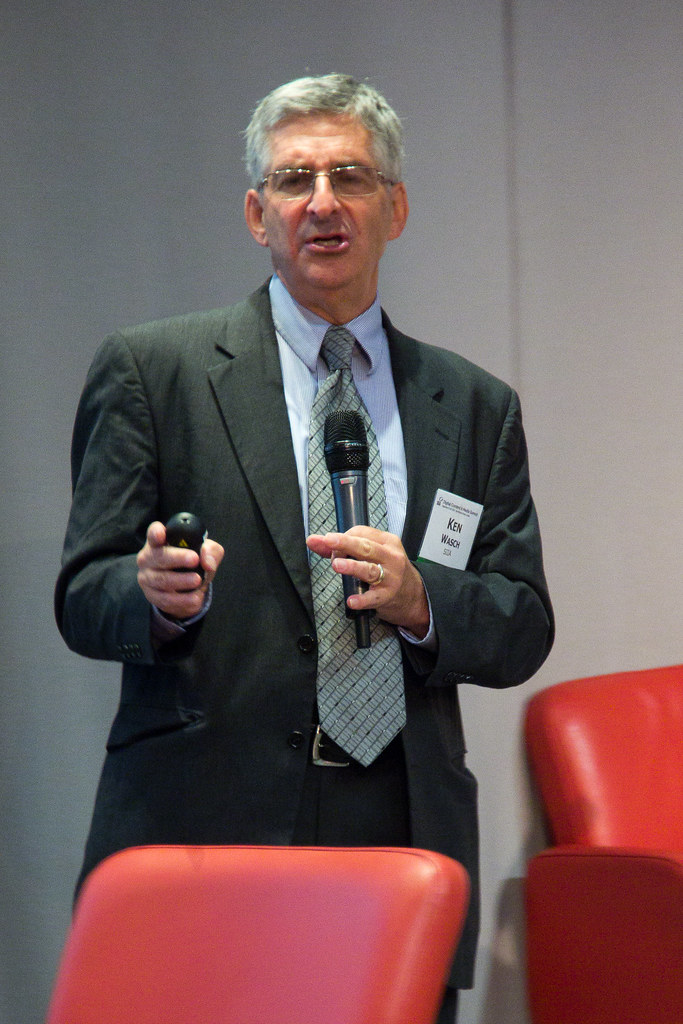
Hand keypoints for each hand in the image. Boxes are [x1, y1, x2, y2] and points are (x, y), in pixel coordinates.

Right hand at [137, 520, 223, 619]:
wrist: (186, 588)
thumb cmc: (192, 562)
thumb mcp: (205, 552)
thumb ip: (210, 552)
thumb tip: (208, 563)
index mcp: (159, 542)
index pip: (153, 533)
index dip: (156, 532)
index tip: (161, 534)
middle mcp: (148, 558)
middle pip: (159, 556)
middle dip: (177, 558)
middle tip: (195, 560)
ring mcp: (147, 577)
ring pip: (162, 579)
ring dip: (181, 580)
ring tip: (198, 580)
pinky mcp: (152, 596)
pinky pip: (165, 599)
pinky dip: (182, 599)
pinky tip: (195, 597)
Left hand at [306, 526, 428, 638]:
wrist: (413, 595)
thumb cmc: (388, 570)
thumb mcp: (371, 554)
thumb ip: (340, 548)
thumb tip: (314, 541)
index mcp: (387, 542)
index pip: (362, 533)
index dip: (343, 537)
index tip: (330, 543)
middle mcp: (391, 557)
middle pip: (366, 547)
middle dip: (346, 543)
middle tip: (329, 541)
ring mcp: (391, 577)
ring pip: (370, 570)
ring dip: (353, 567)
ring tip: (337, 565)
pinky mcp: (388, 596)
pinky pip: (373, 598)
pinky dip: (362, 600)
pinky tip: (352, 600)